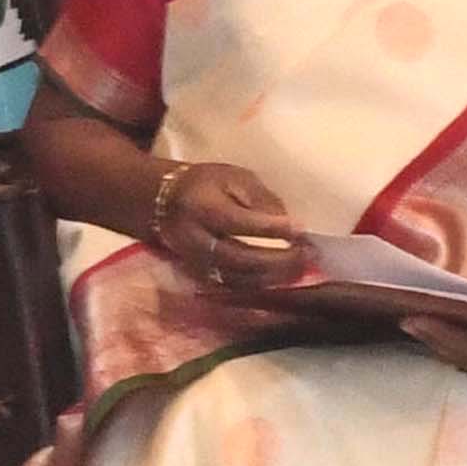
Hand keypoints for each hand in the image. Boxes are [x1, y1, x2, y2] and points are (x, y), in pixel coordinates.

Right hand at [156, 159, 311, 294]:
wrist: (160, 203)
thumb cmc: (204, 185)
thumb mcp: (233, 177)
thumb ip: (260, 198)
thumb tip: (289, 224)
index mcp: (202, 208)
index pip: (239, 223)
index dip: (271, 228)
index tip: (300, 229)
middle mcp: (196, 240)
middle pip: (239, 258)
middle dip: (276, 261)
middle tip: (306, 256)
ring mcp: (196, 263)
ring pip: (237, 278)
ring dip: (272, 278)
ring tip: (299, 269)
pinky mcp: (199, 277)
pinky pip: (232, 288)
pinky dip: (259, 287)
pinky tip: (280, 280)